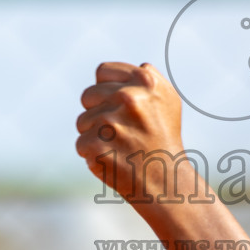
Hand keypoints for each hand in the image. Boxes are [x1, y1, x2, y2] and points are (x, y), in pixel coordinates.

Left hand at [75, 62, 195, 204]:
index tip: (120, 107)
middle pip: (88, 96)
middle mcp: (129, 97)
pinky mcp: (97, 145)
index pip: (102, 71)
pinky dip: (93, 156)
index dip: (107, 90)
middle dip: (98, 113)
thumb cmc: (164, 141)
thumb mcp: (168, 102)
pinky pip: (81, 144)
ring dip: (95, 136)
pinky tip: (115, 160)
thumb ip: (151, 78)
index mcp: (145, 81)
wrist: (167, 183)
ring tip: (121, 148)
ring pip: (82, 122)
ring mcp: (111, 122)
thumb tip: (136, 66)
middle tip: (122, 132)